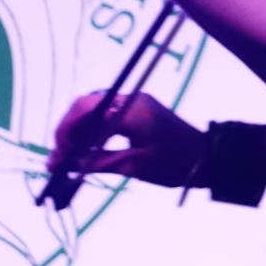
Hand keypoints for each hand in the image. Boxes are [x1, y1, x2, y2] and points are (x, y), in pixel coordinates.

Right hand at [49, 89, 206, 187]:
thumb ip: (96, 162)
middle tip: (59, 159)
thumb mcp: (132, 165)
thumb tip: (63, 165)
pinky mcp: (137, 111)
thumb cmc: (173, 163)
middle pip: (86, 106)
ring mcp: (134, 103)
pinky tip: (85, 152)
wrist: (207, 157)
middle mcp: (130, 100)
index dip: (65, 131)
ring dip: (79, 133)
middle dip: (68, 131)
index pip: (85, 109)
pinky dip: (92, 132)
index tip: (59, 155)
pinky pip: (106, 116)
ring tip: (67, 159)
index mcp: (130, 109)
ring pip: (94, 111)